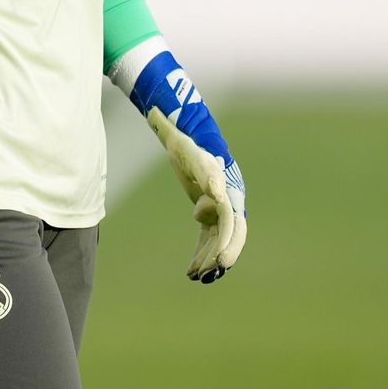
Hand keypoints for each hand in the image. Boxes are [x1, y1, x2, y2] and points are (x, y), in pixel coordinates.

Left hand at [147, 107, 247, 281]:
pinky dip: (203, 257)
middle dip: (228, 248)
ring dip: (212, 259)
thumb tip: (153, 111)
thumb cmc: (186, 142)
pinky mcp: (211, 219)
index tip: (220, 224)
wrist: (196, 147)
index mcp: (218, 178)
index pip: (225, 201)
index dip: (223, 218)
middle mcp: (225, 196)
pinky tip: (193, 274)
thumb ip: (164, 126)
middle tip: (220, 267)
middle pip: (234, 227)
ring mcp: (221, 209)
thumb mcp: (174, 137)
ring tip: (198, 277)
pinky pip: (210, 242)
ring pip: (222, 240)